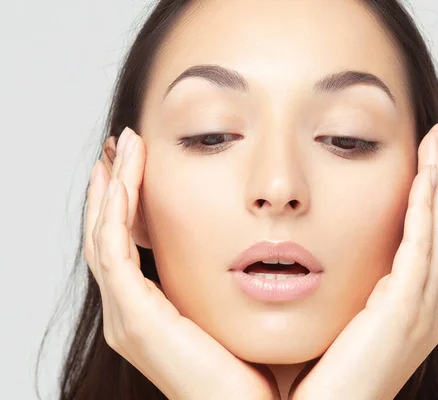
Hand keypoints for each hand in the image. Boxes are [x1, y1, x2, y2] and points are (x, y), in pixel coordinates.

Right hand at [84, 127, 279, 399]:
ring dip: (111, 190)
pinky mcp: (136, 319)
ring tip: (123, 149)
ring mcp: (128, 316)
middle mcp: (131, 312)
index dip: (129, 203)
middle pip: (109, 236)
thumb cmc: (248, 368)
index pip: (128, 245)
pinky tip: (123, 179)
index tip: (140, 164)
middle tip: (123, 146)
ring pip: (105, 237)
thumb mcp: (230, 310)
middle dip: (114, 188)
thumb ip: (227, 280)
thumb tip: (251, 244)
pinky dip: (114, 212)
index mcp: (151, 310)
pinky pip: (113, 252)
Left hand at [288, 122, 437, 399]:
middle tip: (437, 138)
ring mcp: (421, 311)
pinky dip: (426, 211)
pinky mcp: (407, 313)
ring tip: (435, 144)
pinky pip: (422, 250)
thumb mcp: (340, 320)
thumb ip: (347, 290)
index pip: (426, 240)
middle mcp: (424, 307)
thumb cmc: (320, 377)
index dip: (428, 199)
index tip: (423, 160)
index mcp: (409, 308)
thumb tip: (323, 255)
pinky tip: (425, 177)